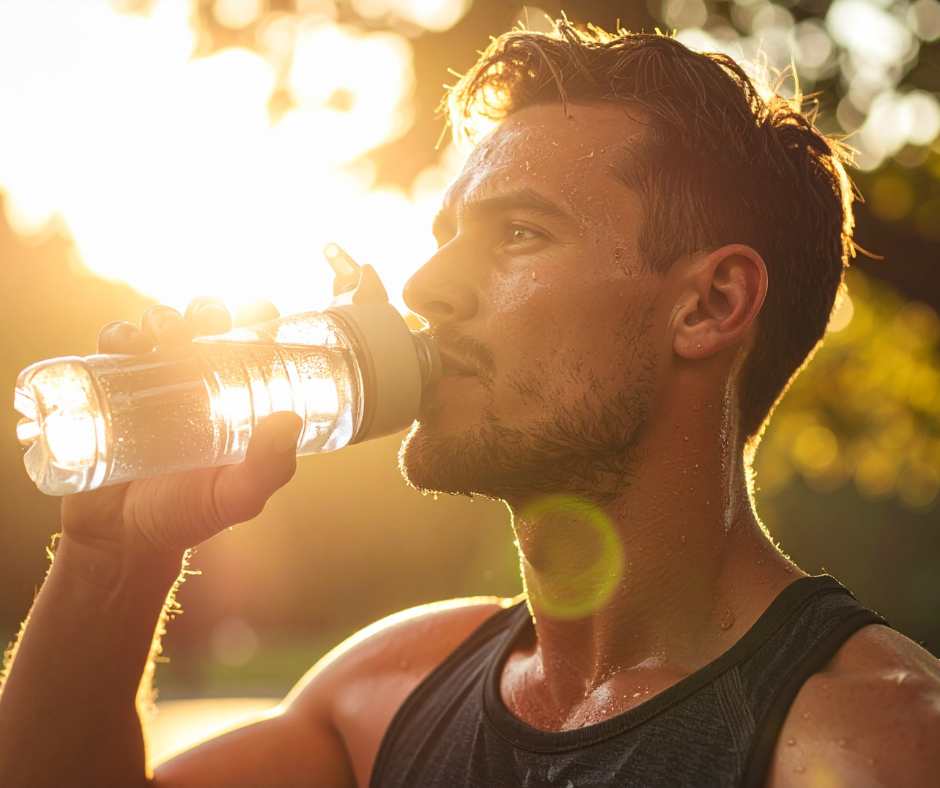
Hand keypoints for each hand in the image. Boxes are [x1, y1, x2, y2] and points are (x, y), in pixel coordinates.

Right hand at [60, 299, 301, 557]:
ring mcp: (149, 383)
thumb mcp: (237, 496)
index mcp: (232, 395)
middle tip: (213, 321)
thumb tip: (290, 420)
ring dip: (163, 316)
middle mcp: (192, 381)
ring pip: (157, 329)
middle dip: (209, 310)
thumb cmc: (189, 514)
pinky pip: (110, 351)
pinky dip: (116, 336)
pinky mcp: (108, 390)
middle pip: (202, 326)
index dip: (257, 316)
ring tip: (169, 334)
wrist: (123, 541)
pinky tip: (124, 344)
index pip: (248, 343)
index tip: (264, 308)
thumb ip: (269, 467)